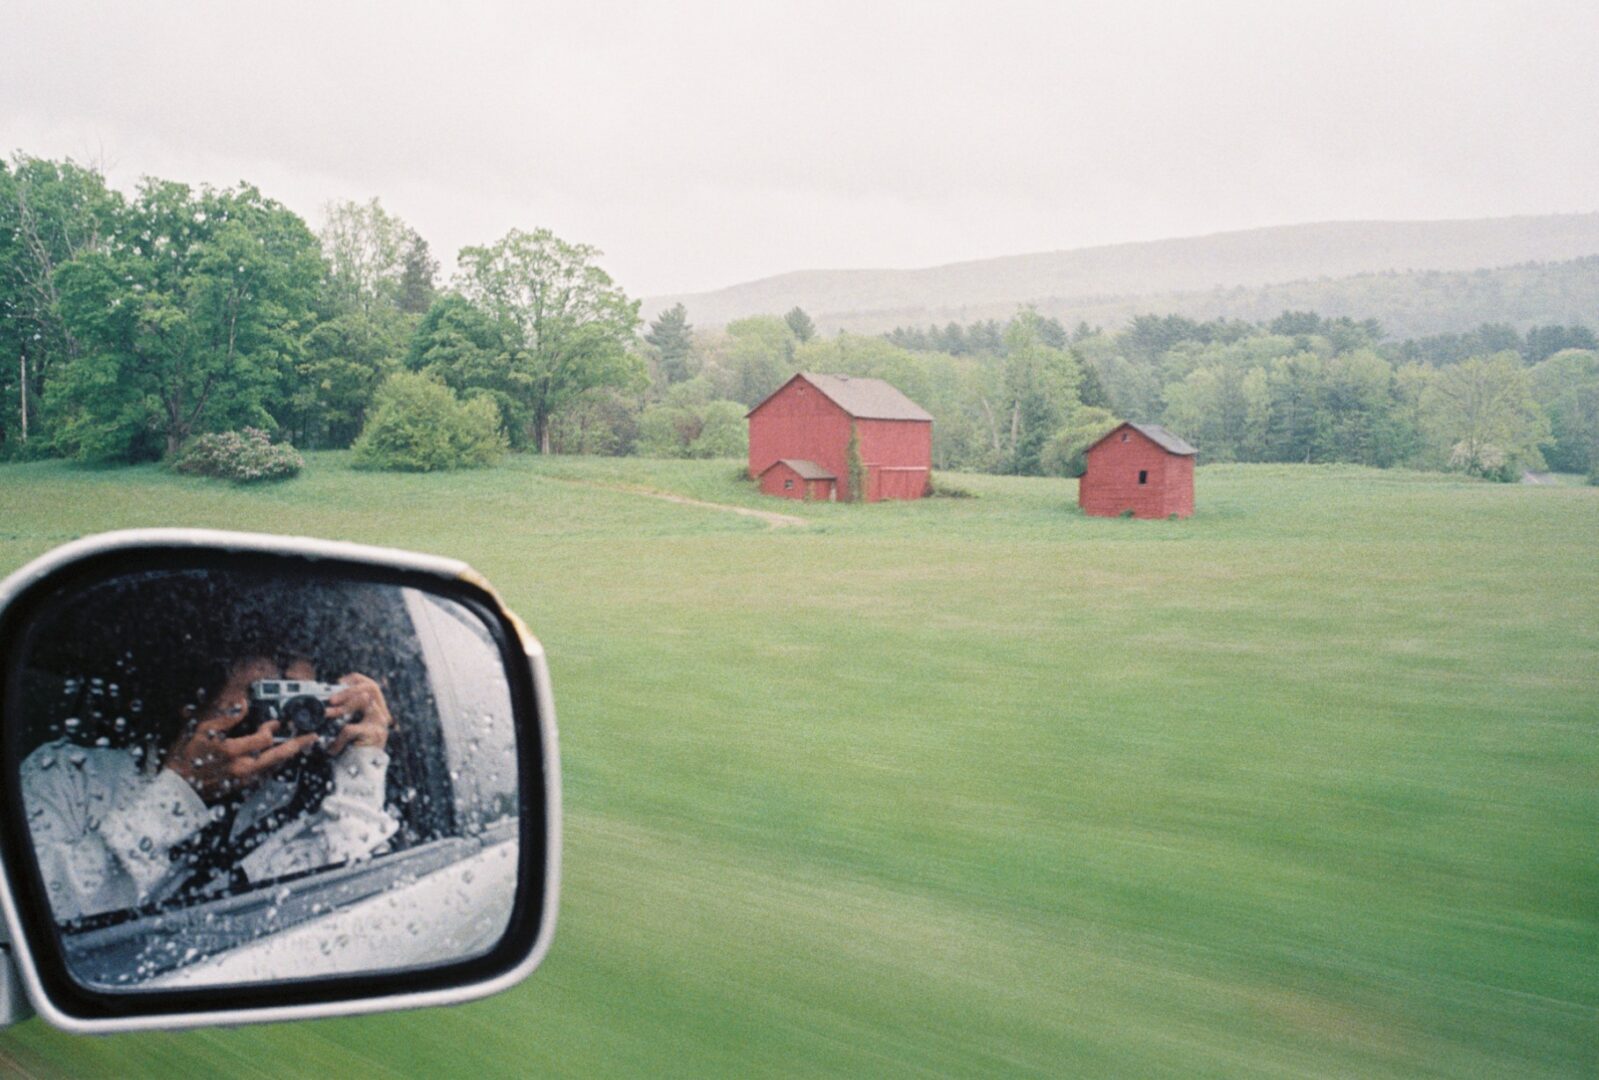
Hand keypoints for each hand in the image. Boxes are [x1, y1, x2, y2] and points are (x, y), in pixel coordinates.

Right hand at [164, 714, 316, 804]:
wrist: (178, 788)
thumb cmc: (186, 758)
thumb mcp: (201, 731)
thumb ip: (225, 717)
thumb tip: (243, 704)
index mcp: (232, 752)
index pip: (263, 739)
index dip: (272, 728)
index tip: (275, 722)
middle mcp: (242, 768)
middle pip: (277, 756)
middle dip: (297, 745)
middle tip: (312, 737)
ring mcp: (244, 779)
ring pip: (275, 767)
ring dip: (289, 755)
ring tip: (302, 745)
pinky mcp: (243, 786)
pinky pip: (266, 775)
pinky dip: (276, 765)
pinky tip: (281, 758)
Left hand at [327, 673, 393, 754]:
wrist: (360, 777)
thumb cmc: (350, 753)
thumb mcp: (346, 729)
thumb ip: (343, 715)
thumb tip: (326, 701)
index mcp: (376, 711)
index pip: (372, 685)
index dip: (356, 680)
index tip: (339, 682)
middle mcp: (382, 715)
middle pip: (371, 688)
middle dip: (348, 690)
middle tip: (330, 700)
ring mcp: (380, 724)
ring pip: (363, 701)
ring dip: (341, 708)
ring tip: (326, 715)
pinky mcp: (375, 735)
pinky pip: (350, 728)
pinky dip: (338, 738)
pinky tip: (332, 749)